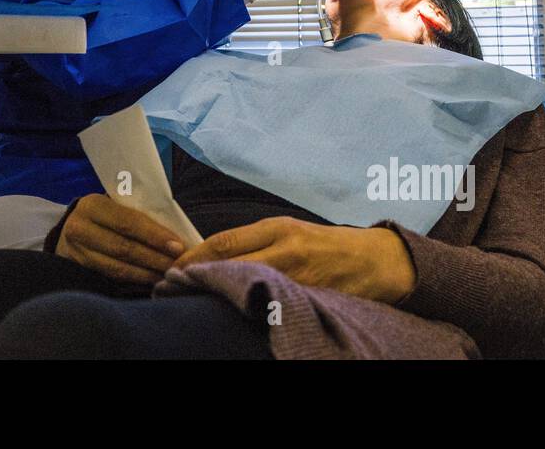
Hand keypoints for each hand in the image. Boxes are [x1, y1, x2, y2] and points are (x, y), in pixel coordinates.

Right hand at [54, 194, 184, 284]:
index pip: (127, 222)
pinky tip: (153, 279)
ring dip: (148, 273)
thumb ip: (137, 211)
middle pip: (123, 248)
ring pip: (118, 267)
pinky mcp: (81, 269)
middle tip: (178, 264)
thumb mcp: (115, 202)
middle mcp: (80, 228)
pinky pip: (113, 276)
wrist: (71, 225)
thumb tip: (174, 228)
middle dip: (154, 258)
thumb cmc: (105, 211)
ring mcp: (78, 252)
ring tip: (169, 274)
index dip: (154, 235)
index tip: (178, 246)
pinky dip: (136, 279)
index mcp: (92, 205)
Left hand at [173, 217, 415, 303]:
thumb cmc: (326, 244)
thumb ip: (254, 241)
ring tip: (192, 304)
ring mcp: (299, 279)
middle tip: (169, 289)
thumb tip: (210, 254)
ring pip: (248, 288)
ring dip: (218, 296)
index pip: (224, 242)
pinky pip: (272, 308)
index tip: (170, 270)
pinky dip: (248, 311)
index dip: (193, 257)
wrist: (375, 261)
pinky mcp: (310, 300)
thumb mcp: (289, 231)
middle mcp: (287, 251)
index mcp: (278, 228)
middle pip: (231, 265)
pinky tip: (231, 316)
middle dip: (197, 278)